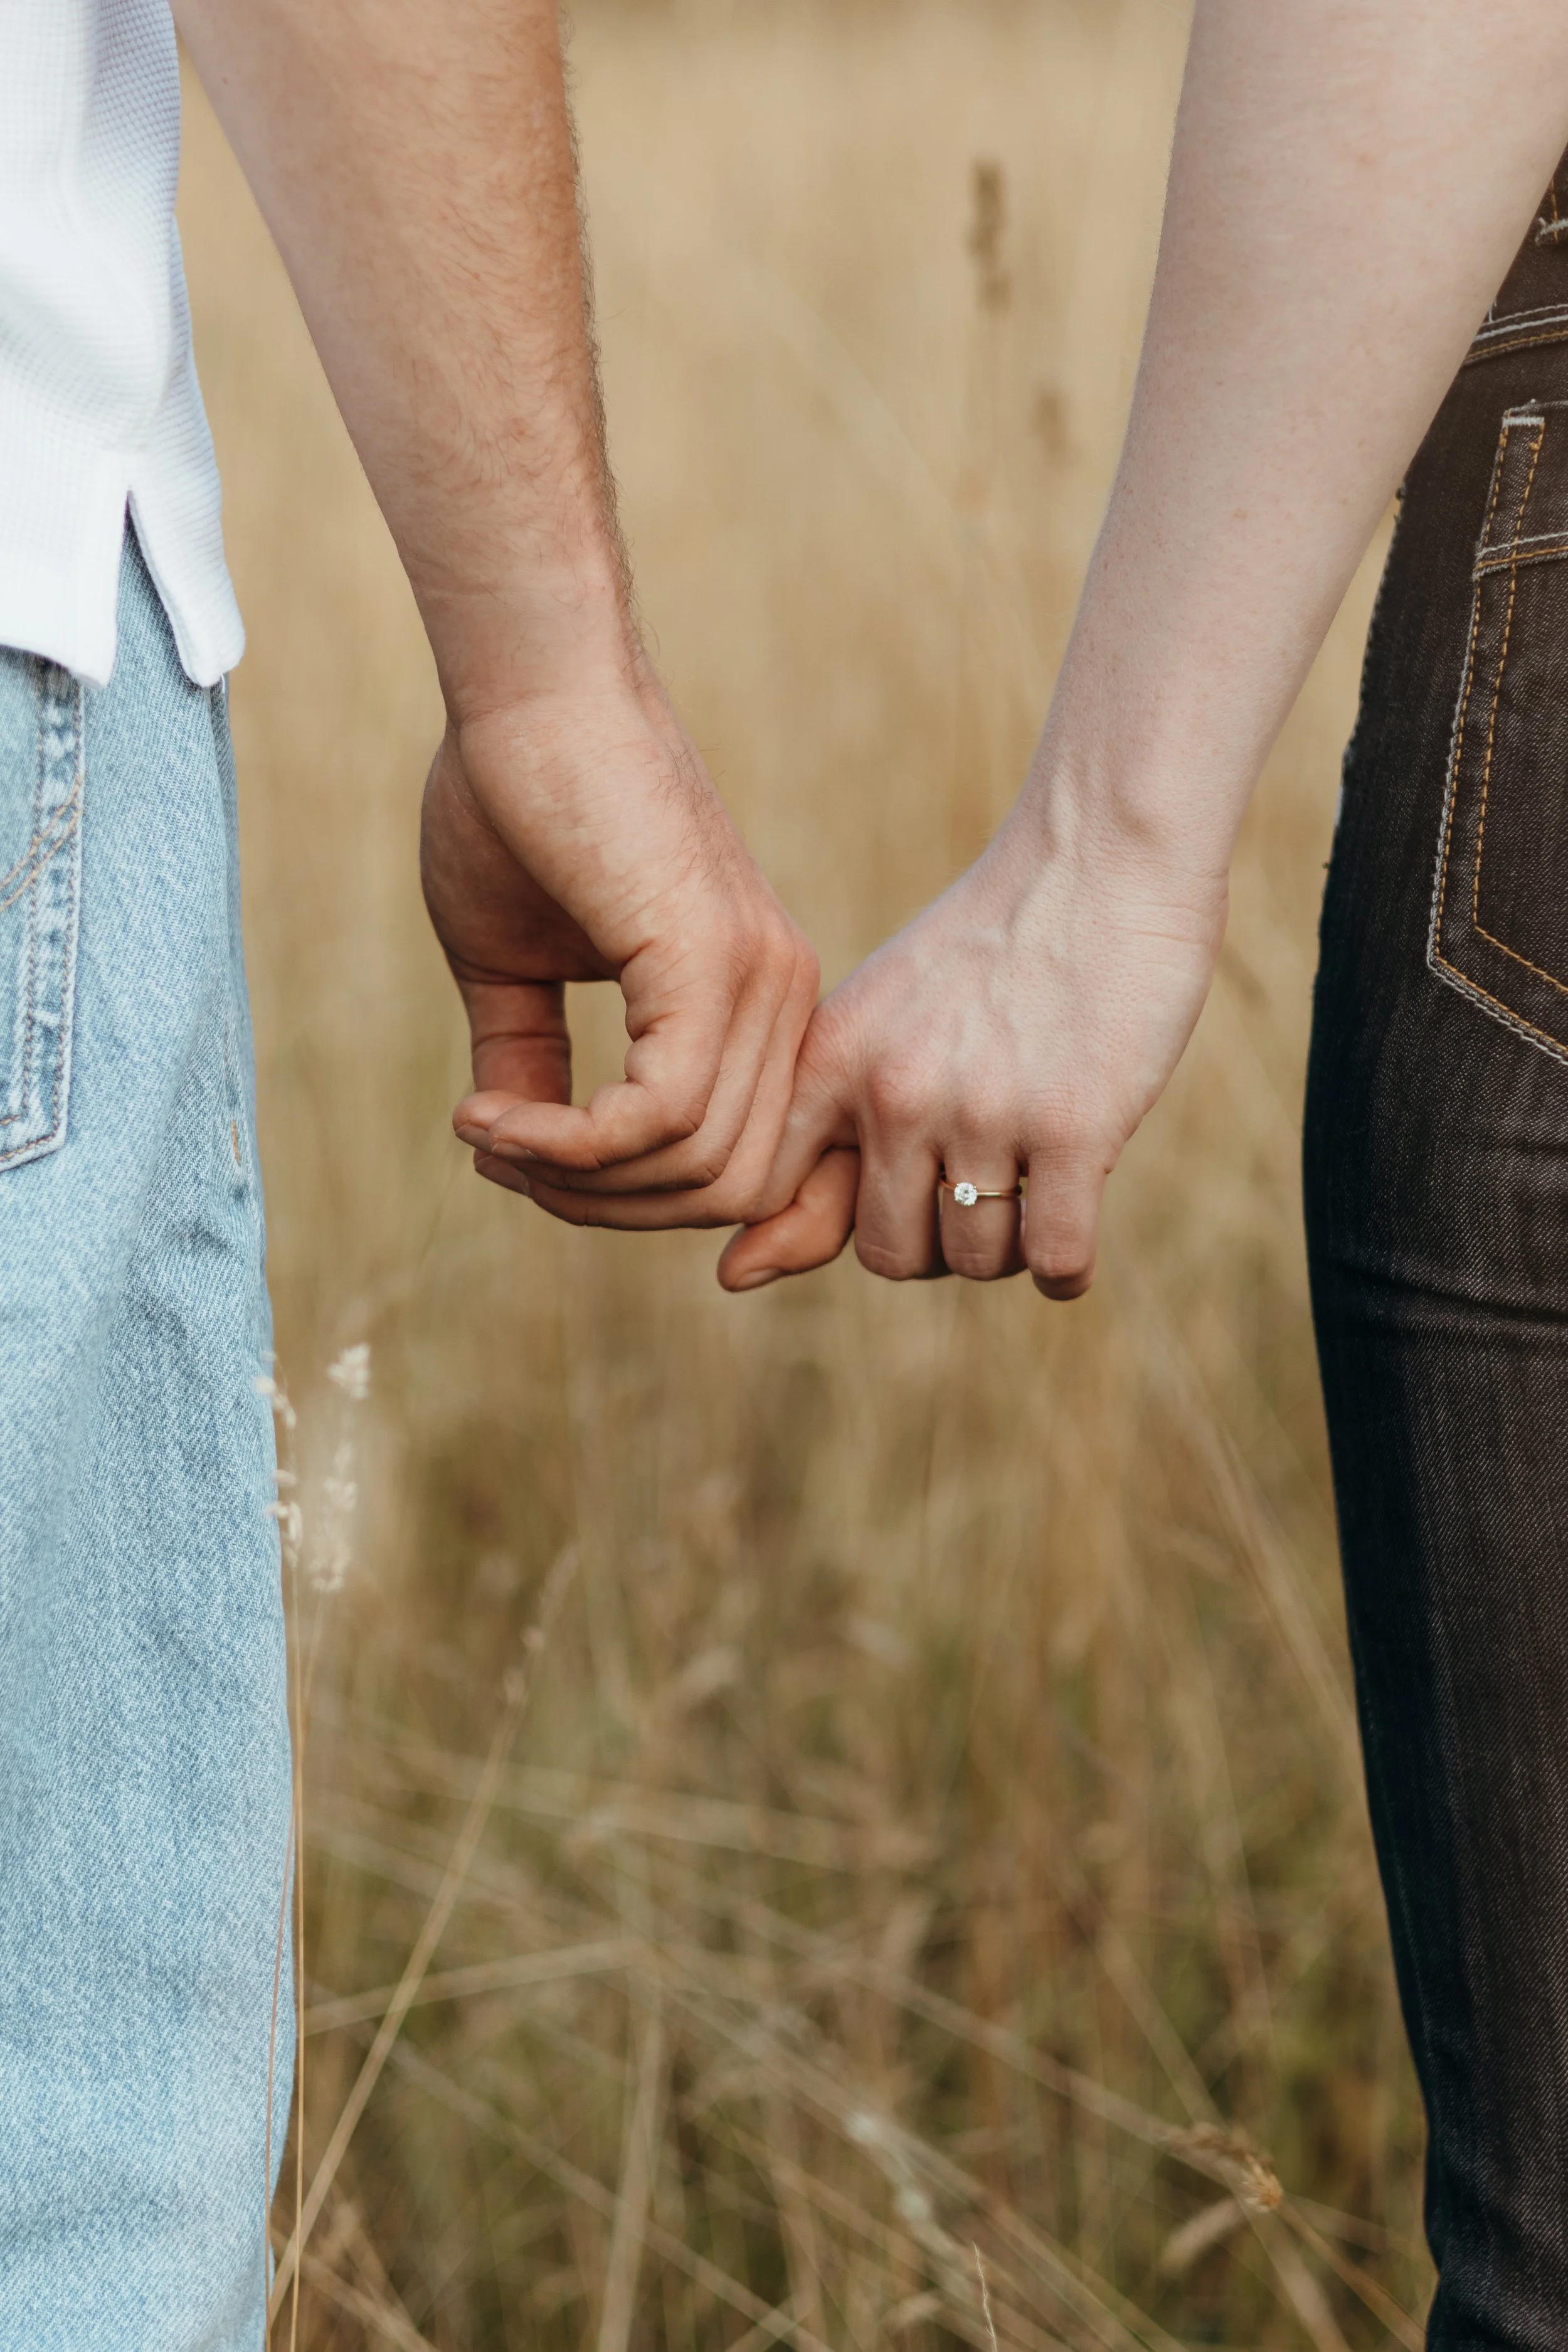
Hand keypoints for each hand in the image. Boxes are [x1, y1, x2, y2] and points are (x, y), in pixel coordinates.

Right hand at [421, 668, 818, 1214]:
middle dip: (605, 1208)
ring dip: (576, 1181)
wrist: (523, 689)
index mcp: (752, 1000)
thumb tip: (520, 1155)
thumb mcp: (516, 965)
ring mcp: (758, 981)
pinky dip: (571, 1146)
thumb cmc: (512, 802)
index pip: (734, 1165)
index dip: (628, 1199)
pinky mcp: (712, 964)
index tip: (518, 1161)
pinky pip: (661, 1119)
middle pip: (729, 1191)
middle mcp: (779, 997)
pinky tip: (497, 1119)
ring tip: (488, 1133)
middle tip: (502, 1161)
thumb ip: (536, 1064)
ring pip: (698, 1171)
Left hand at [715, 787, 1226, 1298]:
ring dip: (1010, 1249)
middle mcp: (894, 1091)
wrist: (1103, 855)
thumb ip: (819, 1139)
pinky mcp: (1072, 1126)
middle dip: (935, 1242)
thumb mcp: (881, 1021)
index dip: (829, 1225)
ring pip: (975, 1263)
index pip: (783, 1205)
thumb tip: (729, 1280)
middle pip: (890, 1255)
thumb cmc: (994, 951)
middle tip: (981, 1187)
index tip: (891, 1185)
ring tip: (1035, 1183)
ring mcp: (982, 1110)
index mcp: (833, 1061)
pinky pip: (1054, 1260)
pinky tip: (1073, 1226)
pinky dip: (1066, 1268)